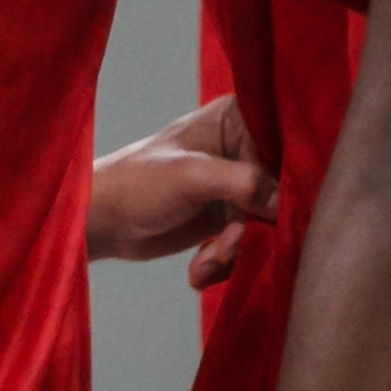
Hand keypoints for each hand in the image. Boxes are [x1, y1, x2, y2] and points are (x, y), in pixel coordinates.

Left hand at [90, 94, 274, 275]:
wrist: (103, 222)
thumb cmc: (138, 184)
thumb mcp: (191, 176)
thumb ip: (243, 182)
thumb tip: (285, 205)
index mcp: (238, 119)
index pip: (283, 147)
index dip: (286, 182)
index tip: (275, 214)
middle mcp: (244, 148)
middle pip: (278, 193)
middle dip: (251, 230)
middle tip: (223, 248)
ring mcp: (237, 185)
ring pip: (264, 224)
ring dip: (235, 252)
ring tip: (204, 264)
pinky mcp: (229, 217)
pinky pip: (247, 242)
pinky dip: (226, 262)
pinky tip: (199, 270)